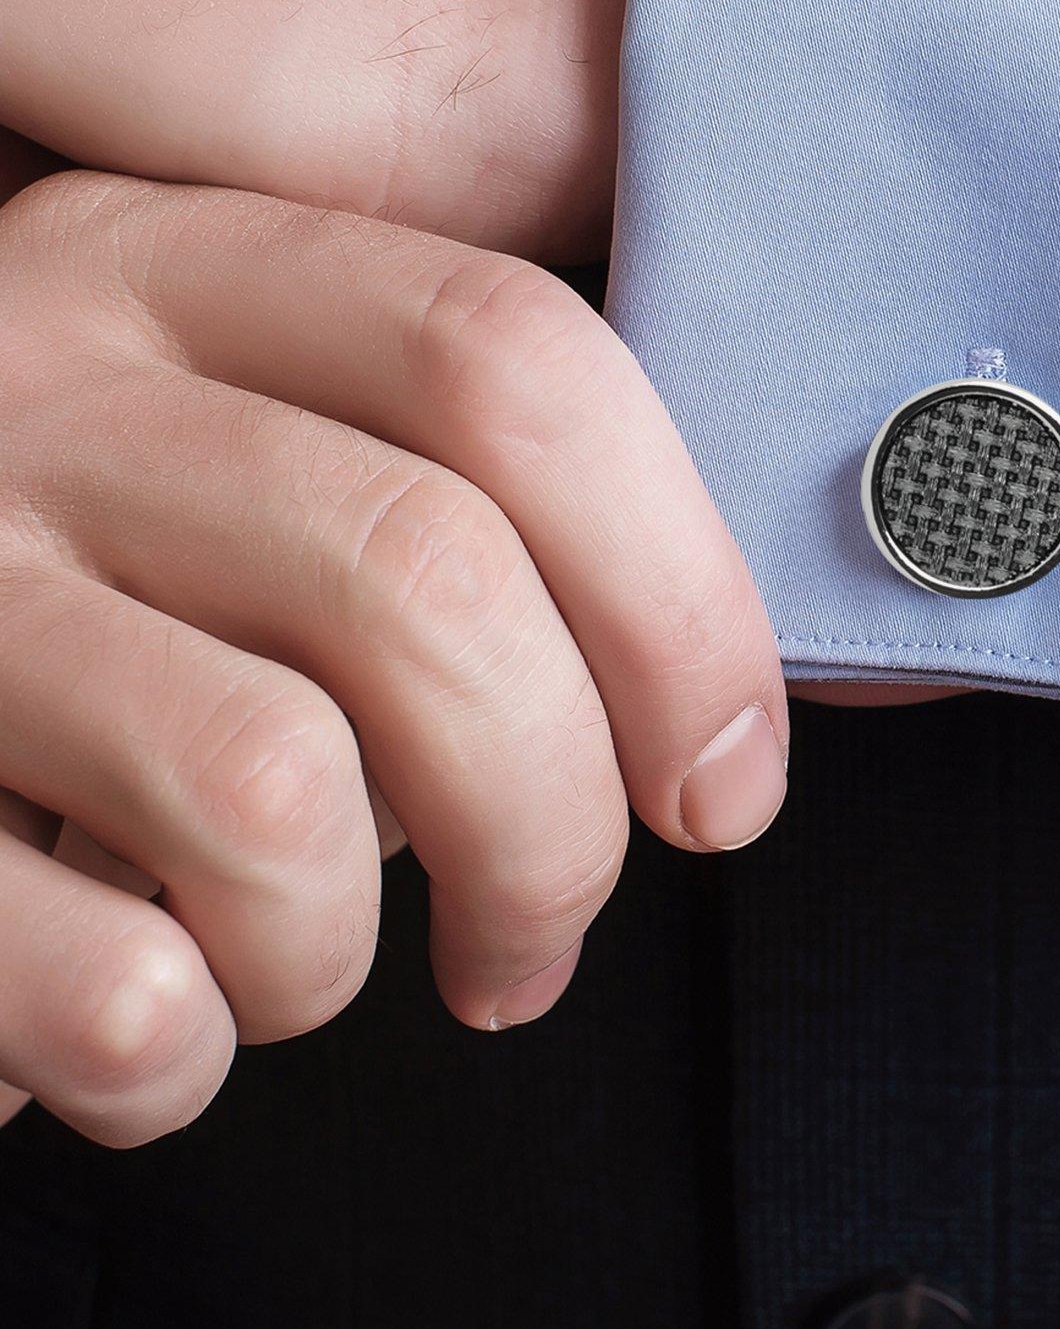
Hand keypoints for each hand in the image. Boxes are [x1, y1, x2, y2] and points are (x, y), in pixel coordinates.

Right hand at [0, 170, 786, 1145]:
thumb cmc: (83, 583)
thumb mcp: (237, 451)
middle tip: (535, 929)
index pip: (513, 365)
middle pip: (427, 579)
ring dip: (338, 949)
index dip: (677, 596)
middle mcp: (40, 385)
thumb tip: (707, 716)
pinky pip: (113, 986)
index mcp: (185, 271)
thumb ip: (434, 504)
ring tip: (295, 961)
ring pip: (274, 793)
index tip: (722, 777)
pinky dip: (179, 1057)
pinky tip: (153, 1024)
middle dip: (549, 822)